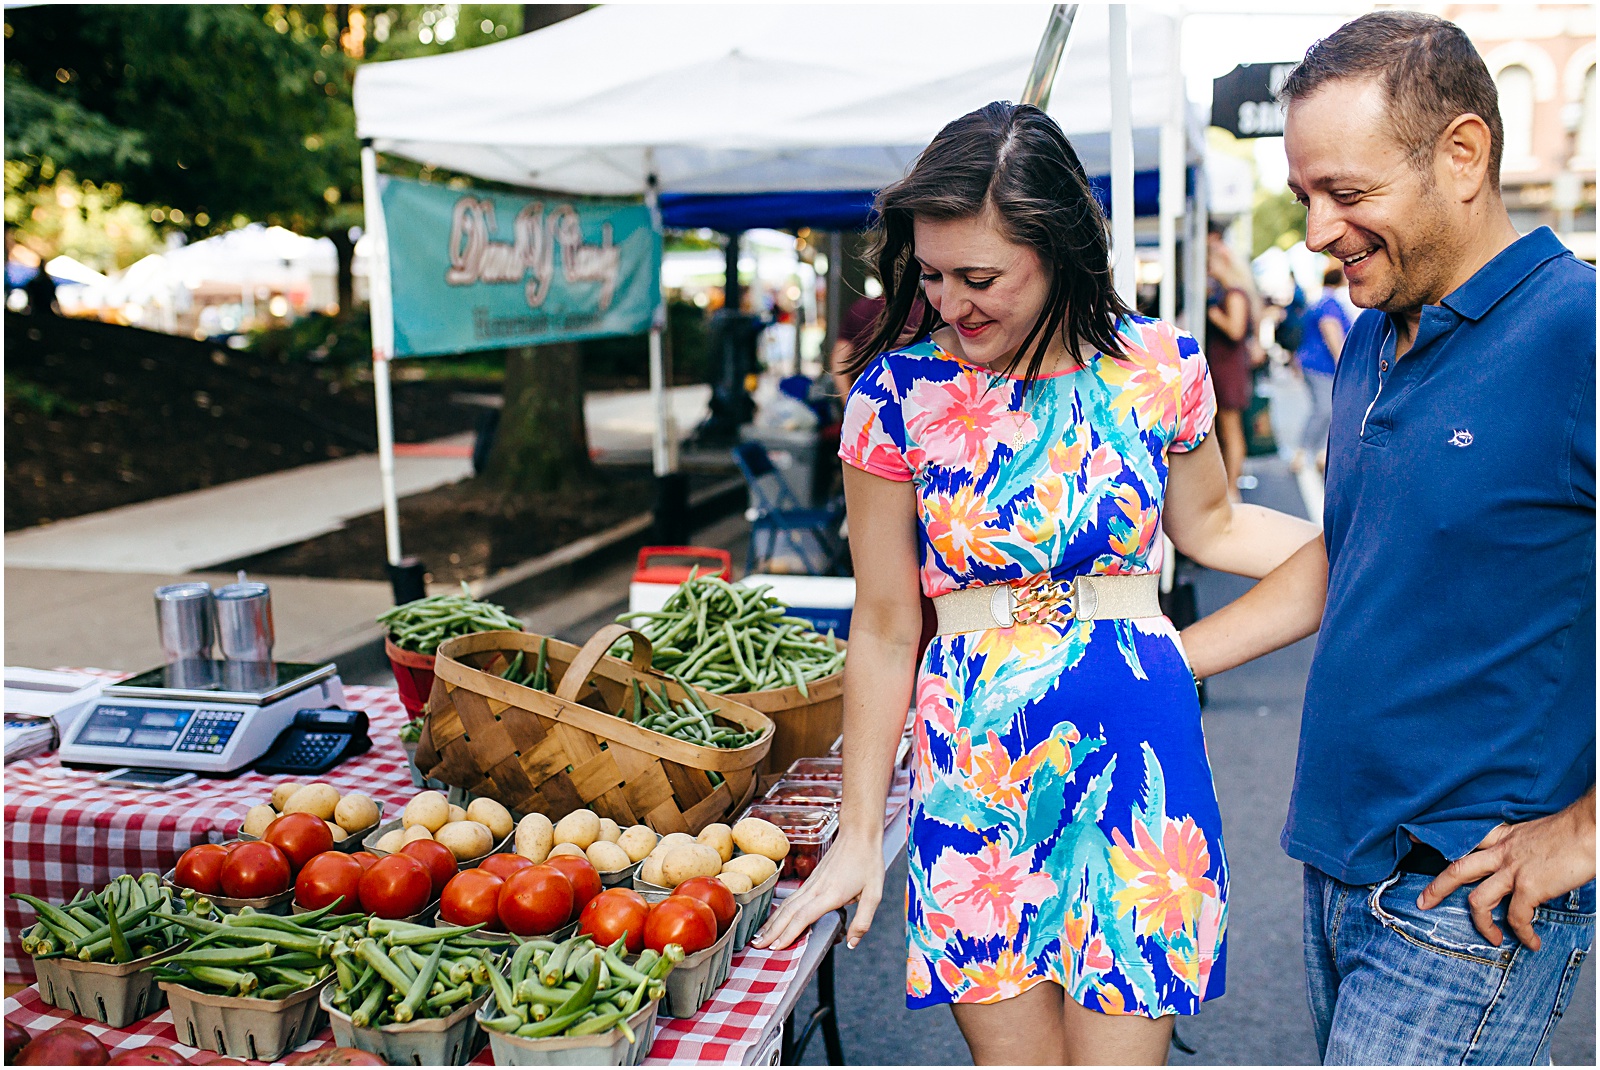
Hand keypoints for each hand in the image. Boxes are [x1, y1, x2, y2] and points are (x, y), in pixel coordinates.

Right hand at [751, 835, 883, 950]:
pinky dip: (779, 911)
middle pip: (788, 912)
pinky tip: (775, 918)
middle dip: (772, 931)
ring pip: (786, 904)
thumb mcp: (874, 894)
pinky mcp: (811, 878)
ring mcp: (811, 882)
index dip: (788, 933)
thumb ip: (863, 921)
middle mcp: (816, 888)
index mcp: (831, 894)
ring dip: (772, 921)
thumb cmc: (868, 861)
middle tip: (757, 946)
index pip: (804, 917)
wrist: (859, 833)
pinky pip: (791, 898)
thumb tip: (852, 943)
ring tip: (759, 936)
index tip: (776, 947)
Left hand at [1418, 802, 1596, 949]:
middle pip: (1458, 869)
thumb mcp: (1538, 834)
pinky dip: (1523, 934)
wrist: (1590, 829)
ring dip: (1482, 924)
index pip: (1466, 837)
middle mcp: (1502, 852)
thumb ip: (1524, 848)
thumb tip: (1527, 863)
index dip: (1440, 838)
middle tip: (1423, 902)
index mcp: (1505, 837)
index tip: (1413, 837)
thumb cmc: (1572, 831)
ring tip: (1493, 938)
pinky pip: (1517, 918)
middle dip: (1437, 887)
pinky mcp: (1529, 887)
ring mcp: (1513, 870)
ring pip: (1479, 900)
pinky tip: (1531, 942)